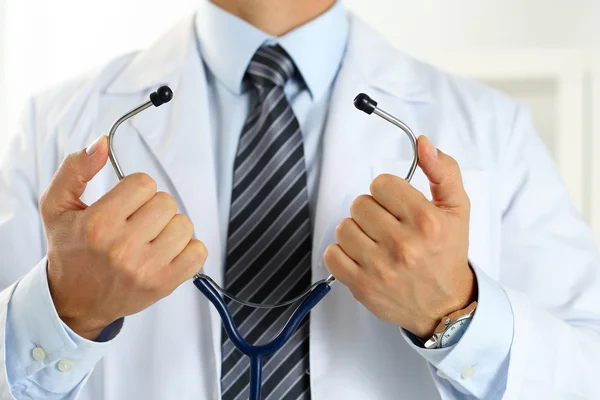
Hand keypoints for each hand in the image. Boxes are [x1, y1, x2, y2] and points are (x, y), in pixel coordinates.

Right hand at [39, 136, 207, 339]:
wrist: (75, 302)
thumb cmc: (70, 251)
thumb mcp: (57, 207)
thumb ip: (76, 169)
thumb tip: (102, 143)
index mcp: (98, 224)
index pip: (144, 183)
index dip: (136, 189)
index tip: (126, 203)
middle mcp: (123, 248)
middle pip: (166, 202)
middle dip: (153, 208)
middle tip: (136, 223)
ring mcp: (147, 269)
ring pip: (184, 225)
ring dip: (170, 228)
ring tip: (149, 239)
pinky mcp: (165, 284)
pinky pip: (198, 251)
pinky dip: (187, 249)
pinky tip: (166, 252)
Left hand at [324, 136, 475, 338]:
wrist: (445, 306)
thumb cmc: (448, 253)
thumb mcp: (457, 209)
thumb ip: (443, 170)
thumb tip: (423, 142)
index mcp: (426, 221)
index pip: (381, 184)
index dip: (387, 191)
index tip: (396, 204)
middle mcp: (403, 245)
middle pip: (360, 204)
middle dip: (372, 211)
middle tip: (387, 225)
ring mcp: (380, 268)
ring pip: (344, 227)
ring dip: (357, 231)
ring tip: (375, 241)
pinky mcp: (362, 286)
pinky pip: (332, 254)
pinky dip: (342, 253)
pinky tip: (361, 256)